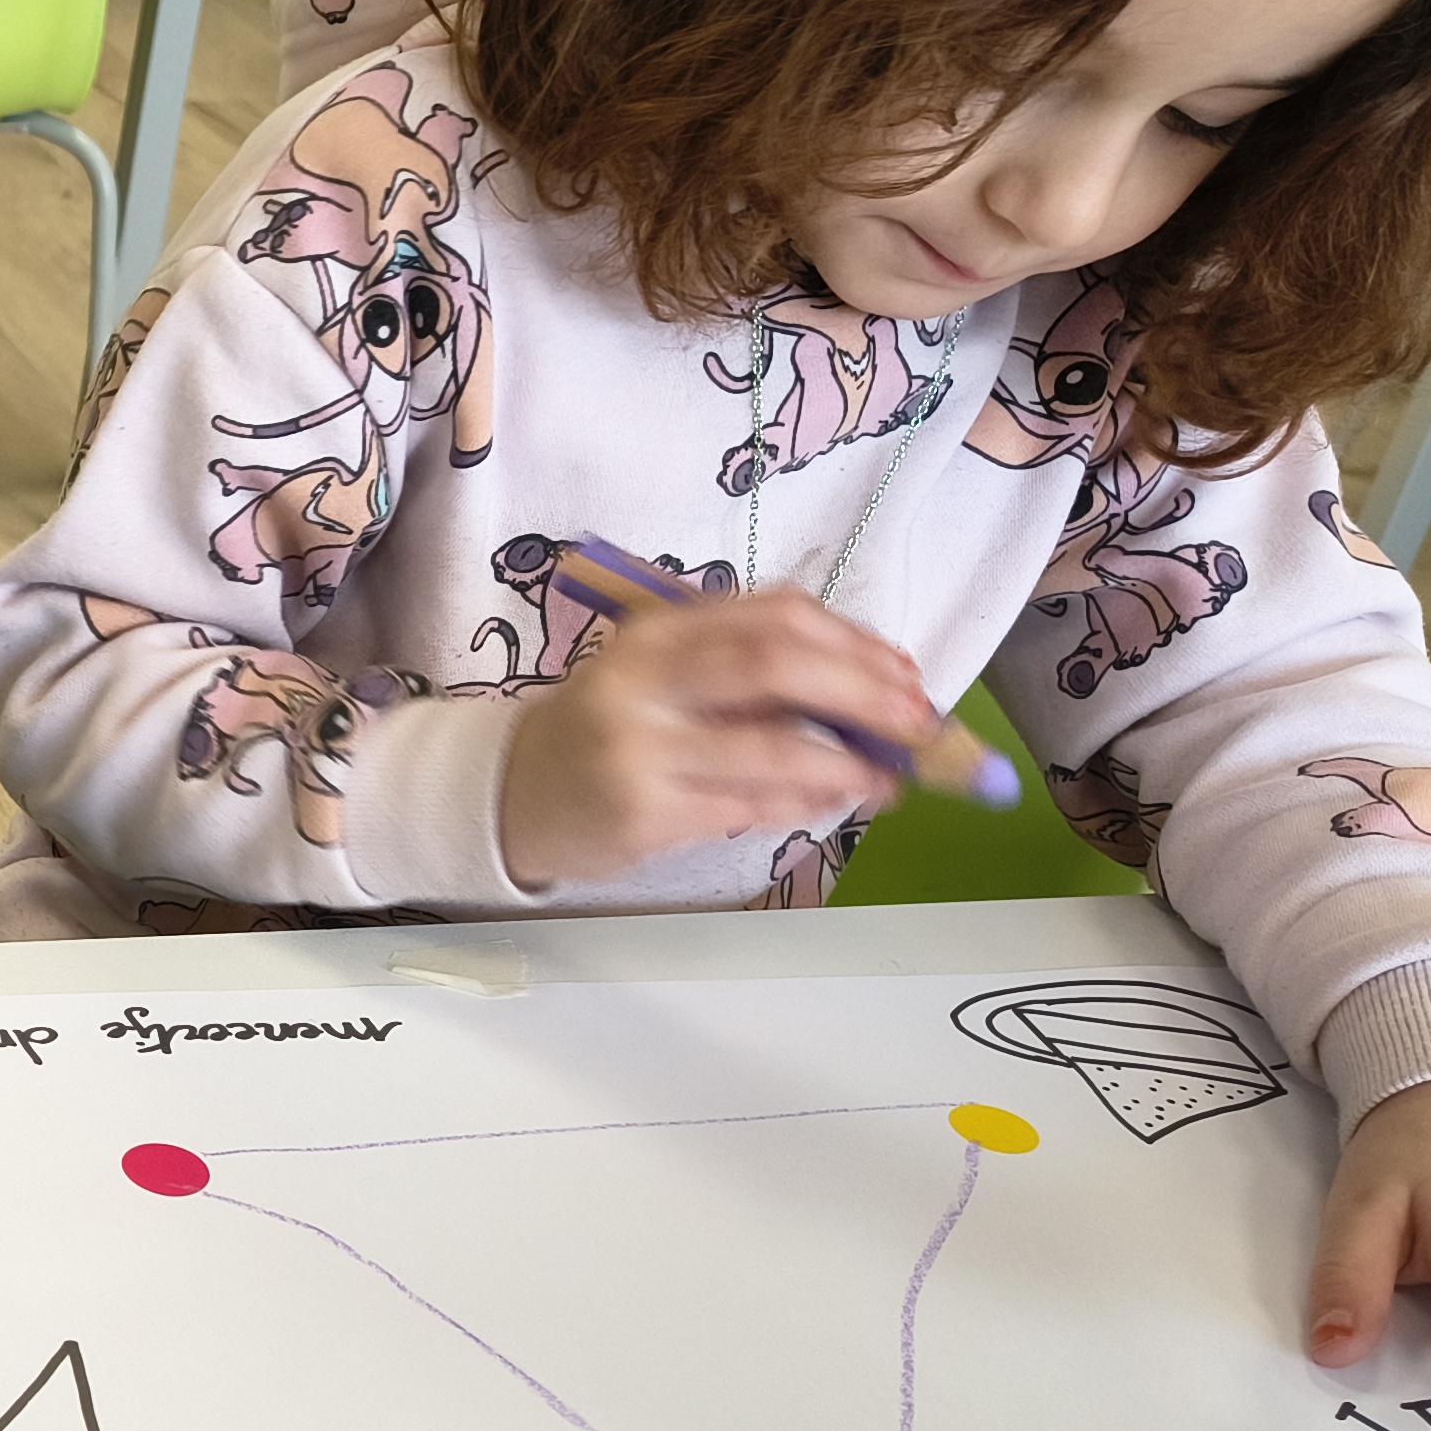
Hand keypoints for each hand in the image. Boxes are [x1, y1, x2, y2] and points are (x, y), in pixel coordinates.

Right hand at [497, 590, 939, 889]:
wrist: (512, 794)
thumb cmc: (611, 730)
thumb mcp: (667, 675)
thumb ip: (751, 669)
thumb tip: (879, 693)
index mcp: (659, 631)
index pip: (775, 616)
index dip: (855, 643)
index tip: (907, 674)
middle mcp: (645, 679)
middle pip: (776, 664)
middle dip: (864, 694)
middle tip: (918, 724)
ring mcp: (640, 748)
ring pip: (772, 749)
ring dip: (849, 765)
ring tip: (888, 778)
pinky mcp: (643, 814)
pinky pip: (748, 807)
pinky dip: (804, 803)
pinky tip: (830, 802)